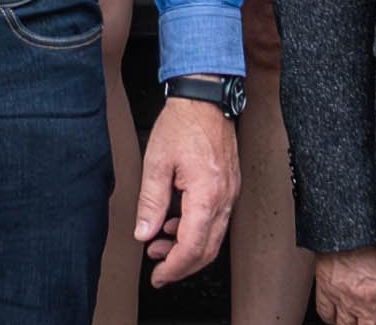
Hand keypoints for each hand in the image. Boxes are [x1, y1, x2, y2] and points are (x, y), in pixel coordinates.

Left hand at [136, 93, 241, 285]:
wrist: (205, 99)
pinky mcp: (229, 187)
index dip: (174, 268)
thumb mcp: (156, 162)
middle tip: (158, 271)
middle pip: (207, 250)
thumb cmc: (183, 124)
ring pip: (214, 237)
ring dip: (187, 248)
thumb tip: (144, 232)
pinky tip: (175, 224)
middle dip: (182, 265)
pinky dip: (197, 231)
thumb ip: (151, 202)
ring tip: (159, 244)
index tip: (158, 276)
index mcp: (207, 195)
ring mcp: (230, 193)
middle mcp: (225, 198)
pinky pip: (217, 220)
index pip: (192, 247)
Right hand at [313, 244, 375, 324]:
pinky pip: (326, 314)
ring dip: (352, 324)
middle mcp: (366, 304)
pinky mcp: (325, 291)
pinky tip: (335, 315)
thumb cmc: (374, 236)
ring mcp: (344, 300)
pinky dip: (330, 317)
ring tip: (356, 319)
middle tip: (373, 319)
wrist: (347, 228)